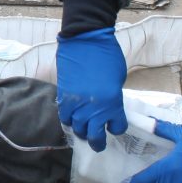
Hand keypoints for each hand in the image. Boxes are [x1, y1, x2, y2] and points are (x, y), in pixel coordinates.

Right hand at [56, 28, 128, 150]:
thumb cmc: (108, 55)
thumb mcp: (118, 80)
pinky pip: (65, 117)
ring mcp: (77, 104)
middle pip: (94, 136)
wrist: (86, 40)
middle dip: (98, 142)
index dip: (117, 127)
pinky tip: (73, 117)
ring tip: (84, 129)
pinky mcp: (63, 98)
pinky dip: (69, 119)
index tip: (115, 125)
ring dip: (82, 130)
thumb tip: (107, 106)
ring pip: (77, 129)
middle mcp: (94, 109)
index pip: (117, 127)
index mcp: (113, 104)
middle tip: (98, 143)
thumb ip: (113, 97)